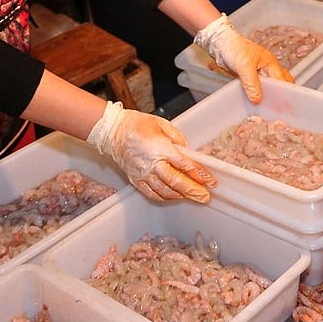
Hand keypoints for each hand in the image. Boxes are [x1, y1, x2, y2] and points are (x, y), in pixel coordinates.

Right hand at [87, 101, 216, 202]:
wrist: (112, 131)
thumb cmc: (136, 124)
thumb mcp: (161, 124)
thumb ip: (177, 137)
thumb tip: (187, 151)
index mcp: (160, 148)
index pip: (184, 165)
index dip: (200, 174)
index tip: (210, 181)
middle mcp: (152, 164)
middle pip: (176, 182)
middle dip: (193, 191)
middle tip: (205, 197)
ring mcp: (143, 174)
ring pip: (165, 191)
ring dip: (181, 196)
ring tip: (193, 197)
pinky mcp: (135, 180)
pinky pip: (152, 193)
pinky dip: (165, 198)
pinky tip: (174, 197)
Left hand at [194, 14, 292, 102]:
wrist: (219, 43)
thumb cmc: (234, 47)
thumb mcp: (244, 67)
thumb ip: (251, 84)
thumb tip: (257, 99)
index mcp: (270, 63)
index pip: (282, 80)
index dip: (283, 92)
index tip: (282, 105)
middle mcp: (266, 68)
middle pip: (278, 85)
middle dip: (278, 95)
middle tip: (274, 108)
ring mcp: (257, 73)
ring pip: (267, 87)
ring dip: (266, 96)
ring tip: (264, 108)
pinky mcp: (248, 77)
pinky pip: (256, 88)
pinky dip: (256, 95)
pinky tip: (253, 102)